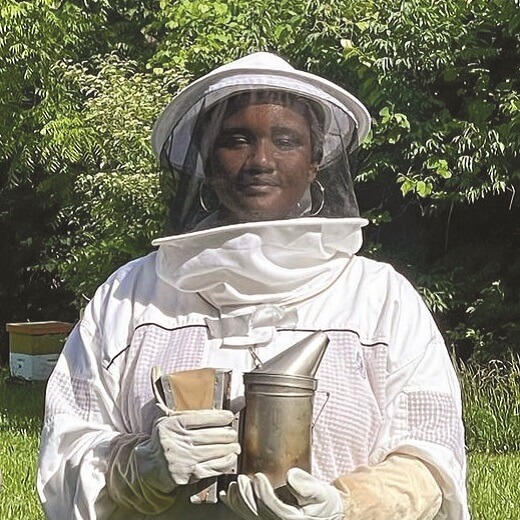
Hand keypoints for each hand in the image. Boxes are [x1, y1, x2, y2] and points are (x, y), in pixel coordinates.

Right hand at [107, 409, 239, 511]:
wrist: (151, 466)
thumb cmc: (165, 440)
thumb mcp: (170, 421)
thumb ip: (189, 414)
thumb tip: (213, 409)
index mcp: (173, 424)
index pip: (201, 417)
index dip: (219, 416)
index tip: (229, 416)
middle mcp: (177, 441)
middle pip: (211, 435)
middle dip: (227, 434)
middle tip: (234, 433)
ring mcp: (183, 459)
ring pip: (214, 451)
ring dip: (229, 448)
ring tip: (235, 445)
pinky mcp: (188, 474)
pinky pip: (213, 467)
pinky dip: (225, 462)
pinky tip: (230, 458)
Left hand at [221, 468, 344, 519]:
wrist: (326, 512)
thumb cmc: (324, 502)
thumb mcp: (321, 492)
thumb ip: (307, 485)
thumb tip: (291, 476)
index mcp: (293, 519)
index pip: (272, 507)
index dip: (263, 493)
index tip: (259, 477)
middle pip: (256, 512)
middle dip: (246, 496)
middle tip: (242, 480)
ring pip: (250, 515)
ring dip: (239, 499)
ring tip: (235, 485)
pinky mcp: (267, 518)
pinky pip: (248, 514)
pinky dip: (236, 504)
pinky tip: (228, 495)